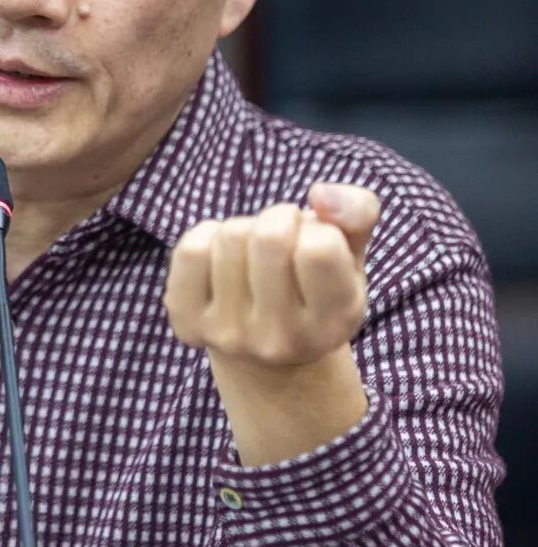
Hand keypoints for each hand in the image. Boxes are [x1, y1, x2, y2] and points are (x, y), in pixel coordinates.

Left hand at [165, 182, 380, 367]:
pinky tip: (221, 259)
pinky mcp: (189, 324)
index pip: (318, 249)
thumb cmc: (313, 285)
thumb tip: (320, 194)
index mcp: (333, 323)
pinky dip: (207, 235)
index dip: (316, 228)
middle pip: (269, 236)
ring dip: (243, 228)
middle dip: (278, 220)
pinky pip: (191, 249)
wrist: (267, 352)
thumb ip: (358, 212)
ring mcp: (230, 336)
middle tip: (281, 240)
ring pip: (230, 236)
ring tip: (253, 254)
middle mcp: (281, 339)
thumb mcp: (351, 251)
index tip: (313, 242)